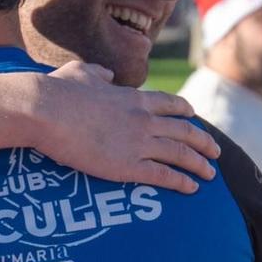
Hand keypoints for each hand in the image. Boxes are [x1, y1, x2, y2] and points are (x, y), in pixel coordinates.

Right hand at [35, 62, 219, 192]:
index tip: (194, 117)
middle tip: (216, 152)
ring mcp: (138, 143)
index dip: (185, 112)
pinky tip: (192, 188)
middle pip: (184, 131)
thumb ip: (97, 73)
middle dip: (204, 142)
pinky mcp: (128, 166)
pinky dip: (182, 182)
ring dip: (199, 165)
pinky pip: (164, 176)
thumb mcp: (80, 73)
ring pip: (181, 154)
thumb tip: (106, 74)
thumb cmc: (57, 91)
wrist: (45, 110)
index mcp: (133, 97)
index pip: (170, 104)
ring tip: (210, 174)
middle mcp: (143, 120)